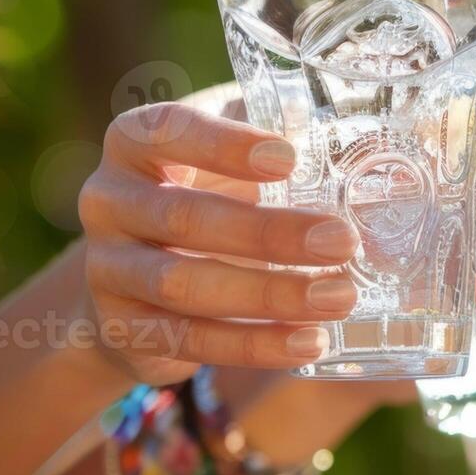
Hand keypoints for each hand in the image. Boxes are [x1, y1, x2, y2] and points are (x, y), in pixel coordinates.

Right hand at [77, 103, 360, 385]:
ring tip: (339, 297)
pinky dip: (254, 344)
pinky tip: (308, 340)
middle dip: (269, 234)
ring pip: (183, 285)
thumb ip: (278, 134)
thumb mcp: (231, 156)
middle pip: (185, 217)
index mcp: (134, 142)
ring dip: (268, 295)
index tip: (289, 159)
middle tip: (344, 241)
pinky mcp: (122, 329)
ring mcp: (106, 270)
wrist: (136, 278)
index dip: (224, 144)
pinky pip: (190, 340)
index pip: (169, 130)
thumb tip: (368, 138)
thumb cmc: (205, 191)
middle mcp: (108, 201)